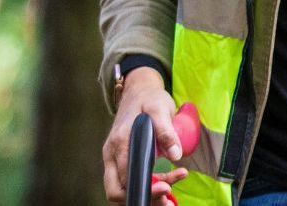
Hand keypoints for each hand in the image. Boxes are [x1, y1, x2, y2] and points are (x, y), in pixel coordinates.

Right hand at [102, 67, 189, 203]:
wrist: (139, 91)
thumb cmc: (149, 98)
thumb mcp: (159, 108)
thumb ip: (166, 131)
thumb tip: (175, 155)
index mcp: (119, 143)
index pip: (125, 178)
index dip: (145, 188)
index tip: (166, 187)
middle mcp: (112, 154)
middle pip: (119, 190)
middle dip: (145, 196)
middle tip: (169, 196)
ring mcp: (114, 159)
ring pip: (125, 188)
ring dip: (149, 193)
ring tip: (173, 190)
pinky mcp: (122, 160)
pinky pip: (131, 180)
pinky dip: (148, 186)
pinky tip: (168, 182)